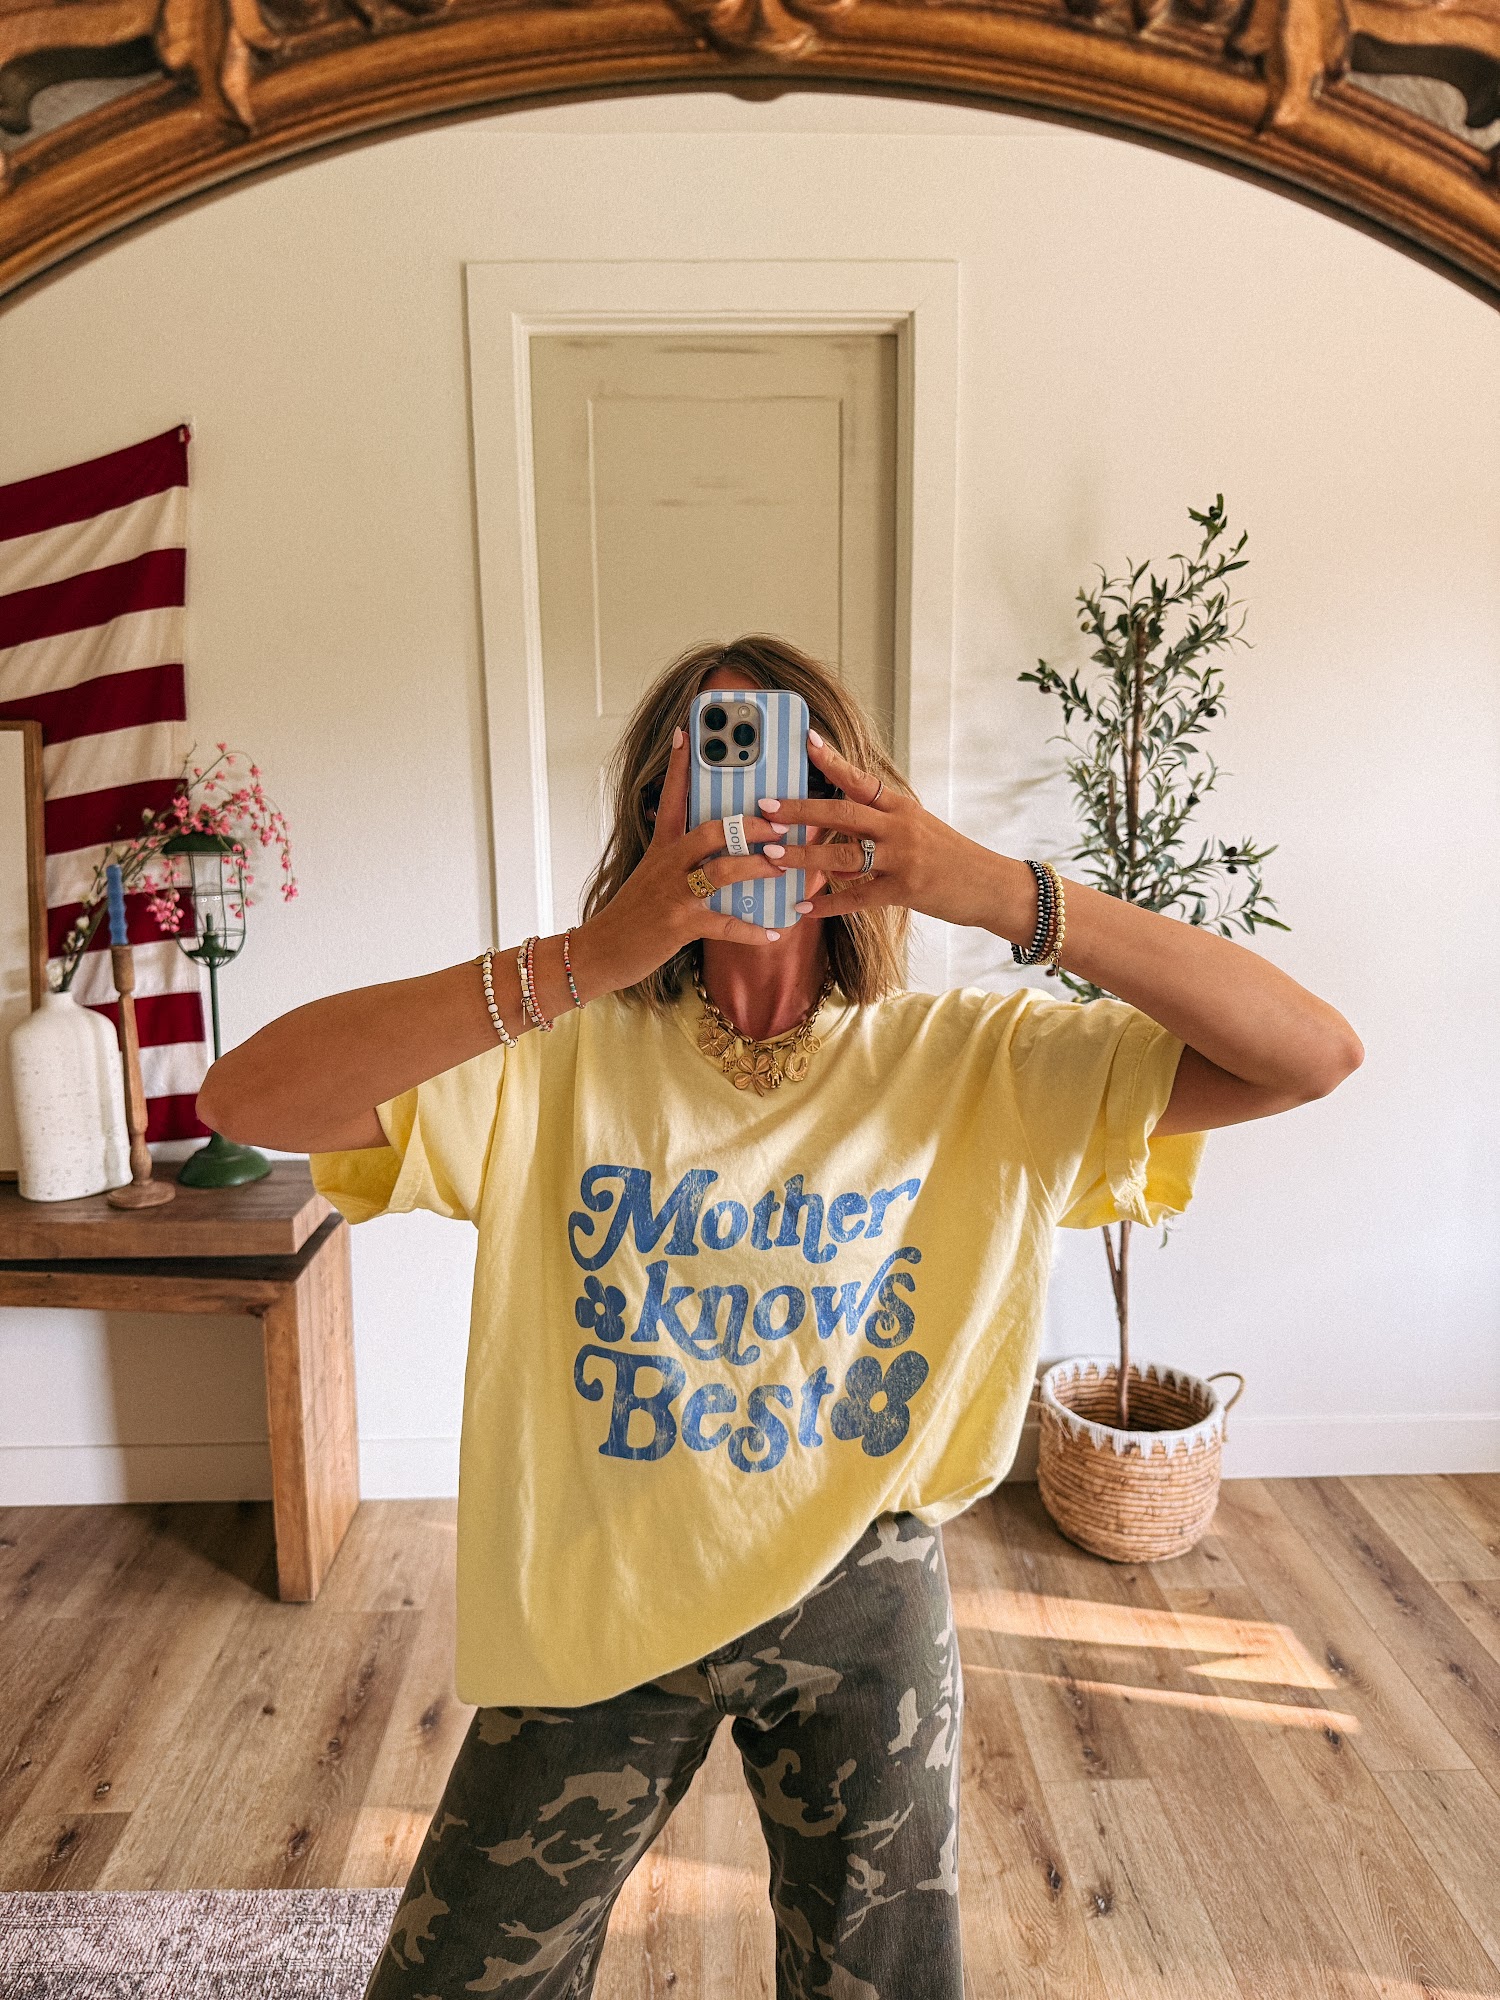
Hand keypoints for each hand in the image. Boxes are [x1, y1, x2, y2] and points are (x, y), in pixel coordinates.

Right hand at [573, 726, 789, 997]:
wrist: (600, 950)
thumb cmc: (634, 912)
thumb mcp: (653, 874)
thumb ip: (681, 856)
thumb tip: (719, 844)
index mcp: (662, 847)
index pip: (671, 797)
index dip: (680, 765)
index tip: (687, 732)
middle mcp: (668, 863)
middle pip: (711, 830)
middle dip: (750, 825)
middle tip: (780, 823)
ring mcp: (675, 893)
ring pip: (722, 871)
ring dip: (758, 867)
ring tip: (782, 867)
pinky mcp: (681, 924)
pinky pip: (724, 924)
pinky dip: (752, 930)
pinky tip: (773, 931)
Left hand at [768, 733, 1017, 933]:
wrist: (991, 885)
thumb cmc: (951, 859)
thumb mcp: (916, 835)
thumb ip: (875, 841)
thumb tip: (837, 861)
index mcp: (901, 807)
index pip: (861, 779)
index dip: (832, 761)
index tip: (806, 741)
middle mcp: (899, 826)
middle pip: (842, 813)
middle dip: (800, 811)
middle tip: (766, 808)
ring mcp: (902, 858)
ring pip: (844, 855)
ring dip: (805, 856)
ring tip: (773, 857)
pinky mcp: (905, 889)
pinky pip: (859, 897)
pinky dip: (829, 905)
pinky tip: (804, 908)